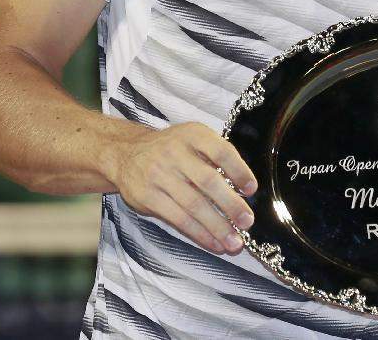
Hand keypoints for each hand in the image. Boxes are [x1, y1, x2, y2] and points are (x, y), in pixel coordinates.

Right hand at [105, 121, 257, 255]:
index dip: (240, 171)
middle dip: (231, 205)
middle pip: (208, 182)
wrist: (126, 154)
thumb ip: (215, 157)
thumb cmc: (171, 150)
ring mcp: (159, 175)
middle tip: (247, 222)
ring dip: (217, 227)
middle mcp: (175, 153)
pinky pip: (178, 219)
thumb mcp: (192, 140)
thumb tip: (244, 189)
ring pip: (194, 205)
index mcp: (193, 135)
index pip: (221, 152)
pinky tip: (214, 243)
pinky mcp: (148, 198)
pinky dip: (199, 234)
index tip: (251, 190)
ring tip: (234, 242)